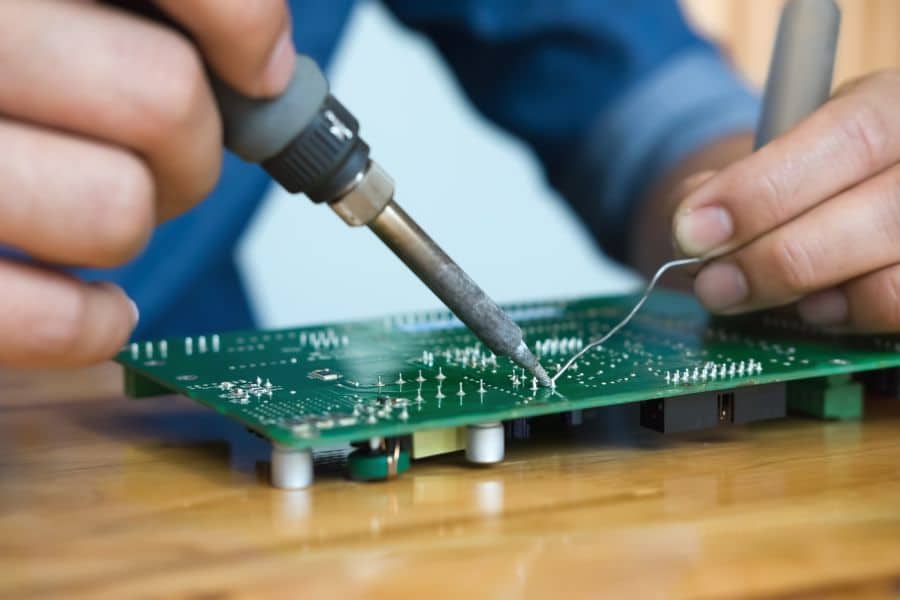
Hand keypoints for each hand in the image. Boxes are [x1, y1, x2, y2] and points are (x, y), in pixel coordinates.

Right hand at [0, 0, 294, 366]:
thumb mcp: (40, 7)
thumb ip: (157, 3)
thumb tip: (263, 60)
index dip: (239, 23)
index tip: (255, 69)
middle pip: (162, 99)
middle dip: (192, 143)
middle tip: (166, 149)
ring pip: (116, 210)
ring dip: (133, 218)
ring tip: (97, 203)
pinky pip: (47, 322)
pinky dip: (92, 322)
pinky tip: (93, 304)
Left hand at [674, 71, 899, 332]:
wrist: (841, 198)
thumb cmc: (802, 176)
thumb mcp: (764, 158)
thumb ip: (724, 184)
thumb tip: (691, 228)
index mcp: (894, 104)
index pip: (852, 136)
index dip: (766, 189)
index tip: (693, 231)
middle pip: (882, 210)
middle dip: (781, 257)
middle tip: (712, 284)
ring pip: (896, 273)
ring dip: (811, 290)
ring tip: (749, 294)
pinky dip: (851, 312)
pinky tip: (811, 305)